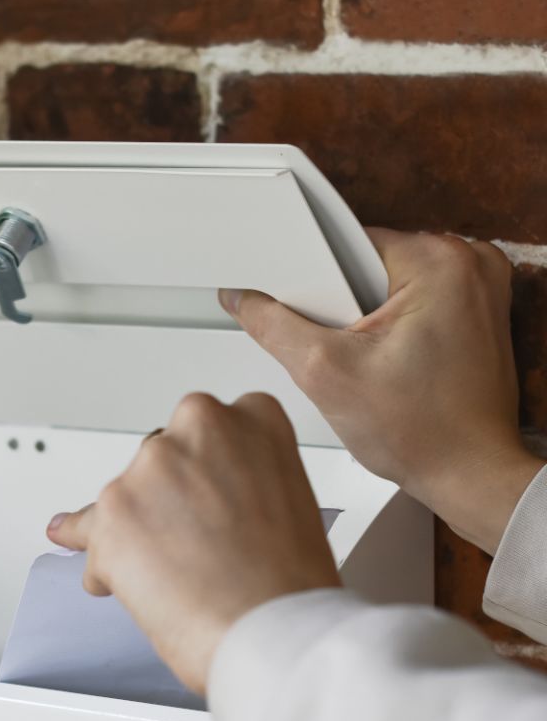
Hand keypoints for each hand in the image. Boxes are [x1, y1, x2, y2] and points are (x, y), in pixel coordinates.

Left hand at [46, 393, 339, 694]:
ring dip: (135, 533)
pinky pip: (89, 534)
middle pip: (162, 458)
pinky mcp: (111, 512)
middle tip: (192, 545)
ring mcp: (149, 469)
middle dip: (167, 498)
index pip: (209, 428)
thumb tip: (204, 505)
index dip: (206, 473)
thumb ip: (244, 483)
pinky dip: (100, 558)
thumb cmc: (289, 585)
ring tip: (171, 579)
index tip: (210, 499)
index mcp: (254, 419)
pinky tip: (103, 569)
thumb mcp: (291, 502)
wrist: (269, 630)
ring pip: (124, 497)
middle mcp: (197, 429)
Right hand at [220, 229, 542, 555]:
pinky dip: (390, 333)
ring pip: (385, 289)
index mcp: (438, 260)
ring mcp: (478, 289)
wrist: (467, 474)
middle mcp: (467, 264)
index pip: (344, 246)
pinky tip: (393, 368)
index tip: (319, 326)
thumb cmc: (424, 434)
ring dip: (364, 325)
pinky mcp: (477, 314)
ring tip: (377, 367)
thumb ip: (273, 327)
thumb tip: (243, 300)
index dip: (313, 287)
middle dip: (342, 312)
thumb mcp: (325, 374)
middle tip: (355, 358)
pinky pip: (410, 306)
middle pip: (365, 267)